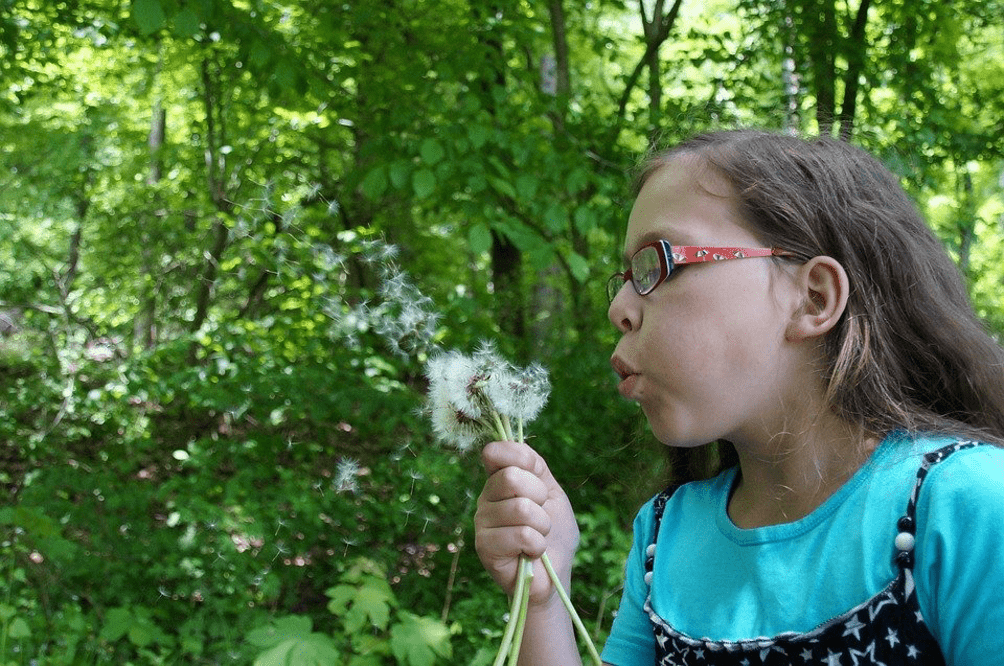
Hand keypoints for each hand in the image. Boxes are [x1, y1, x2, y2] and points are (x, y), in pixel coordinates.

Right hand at [474, 440, 579, 606]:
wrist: (555, 575)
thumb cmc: (554, 533)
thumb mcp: (552, 491)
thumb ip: (535, 466)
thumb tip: (514, 444)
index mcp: (499, 480)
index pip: (496, 452)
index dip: (520, 459)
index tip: (537, 480)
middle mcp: (486, 497)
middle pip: (512, 478)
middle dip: (540, 498)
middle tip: (541, 515)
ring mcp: (482, 522)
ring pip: (521, 508)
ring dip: (542, 526)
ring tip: (538, 537)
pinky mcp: (484, 547)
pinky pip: (521, 534)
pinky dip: (537, 544)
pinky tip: (531, 553)